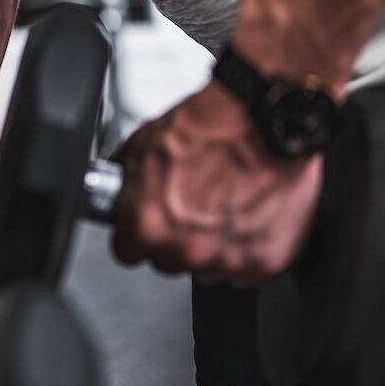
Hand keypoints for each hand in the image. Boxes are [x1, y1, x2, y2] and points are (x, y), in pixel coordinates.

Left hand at [111, 82, 321, 285]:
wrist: (264, 118)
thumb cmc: (211, 127)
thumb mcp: (142, 145)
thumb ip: (126, 183)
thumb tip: (118, 193)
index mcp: (149, 226)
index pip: (127, 251)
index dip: (138, 233)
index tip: (148, 223)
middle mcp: (187, 250)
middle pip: (169, 261)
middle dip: (176, 238)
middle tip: (193, 203)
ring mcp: (228, 259)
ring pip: (209, 267)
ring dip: (213, 244)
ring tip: (225, 203)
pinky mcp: (266, 261)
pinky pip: (248, 267)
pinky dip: (249, 245)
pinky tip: (249, 211)